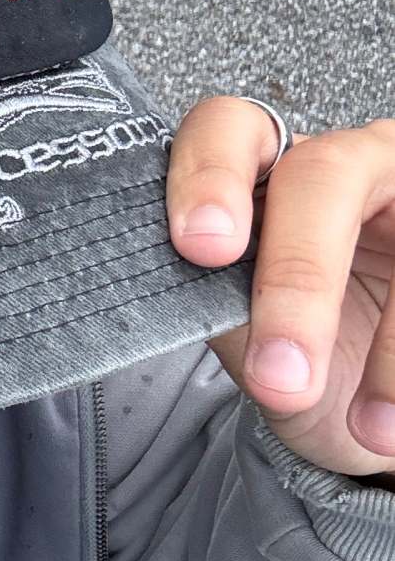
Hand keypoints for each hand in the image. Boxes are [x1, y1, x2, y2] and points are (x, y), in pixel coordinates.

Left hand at [166, 103, 394, 479]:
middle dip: (300, 277)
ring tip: (367, 430)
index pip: (229, 130)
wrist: (376, 419)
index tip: (202, 249)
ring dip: (391, 351)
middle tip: (281, 374)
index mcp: (269, 168)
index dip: (211, 175)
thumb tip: (186, 286)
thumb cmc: (301, 358)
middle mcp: (350, 162)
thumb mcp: (249, 335)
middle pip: (322, 175)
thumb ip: (216, 298)